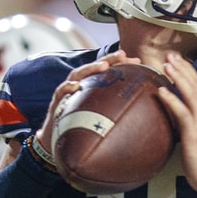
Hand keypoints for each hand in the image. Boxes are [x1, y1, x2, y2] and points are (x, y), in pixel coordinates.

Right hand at [34, 50, 140, 165]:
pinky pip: (60, 92)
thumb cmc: (81, 127)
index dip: (120, 63)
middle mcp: (79, 85)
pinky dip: (67, 87)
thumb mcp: (99, 115)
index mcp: (90, 85)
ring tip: (104, 66)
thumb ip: (113, 107)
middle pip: (93, 68)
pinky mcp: (56, 103)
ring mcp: (67, 92)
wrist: (57, 142)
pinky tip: (75, 86)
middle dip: (108, 59)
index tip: (136, 60)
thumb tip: (140, 106)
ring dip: (90, 68)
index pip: (106, 70)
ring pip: (77, 75)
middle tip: (122, 55)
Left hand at [157, 53, 196, 193]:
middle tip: (170, 56)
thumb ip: (186, 122)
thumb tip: (174, 114)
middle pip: (194, 85)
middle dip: (182, 69)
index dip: (187, 72)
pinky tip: (162, 91)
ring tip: (167, 65)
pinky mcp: (193, 132)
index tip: (176, 61)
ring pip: (190, 94)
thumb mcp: (194, 136)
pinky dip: (172, 100)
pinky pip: (182, 112)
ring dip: (178, 78)